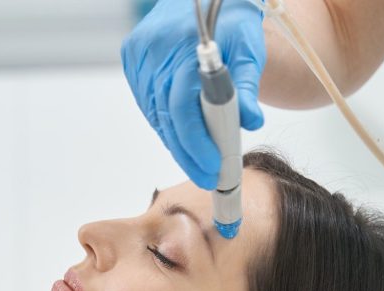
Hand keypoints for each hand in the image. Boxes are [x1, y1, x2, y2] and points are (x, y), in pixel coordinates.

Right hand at [122, 0, 265, 189]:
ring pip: (156, 115)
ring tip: (198, 160)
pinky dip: (166, 124)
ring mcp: (141, 55)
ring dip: (177, 142)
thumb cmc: (231, 22)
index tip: (212, 168)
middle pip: (168, 118)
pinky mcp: (133, 59)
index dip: (197, 144)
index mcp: (186, 49)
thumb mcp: (249, 49)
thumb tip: (251, 121)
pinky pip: (148, 104)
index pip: (185, 109)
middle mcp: (157, 51)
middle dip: (189, 153)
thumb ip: (248, 86)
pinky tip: (182, 136)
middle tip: (207, 176)